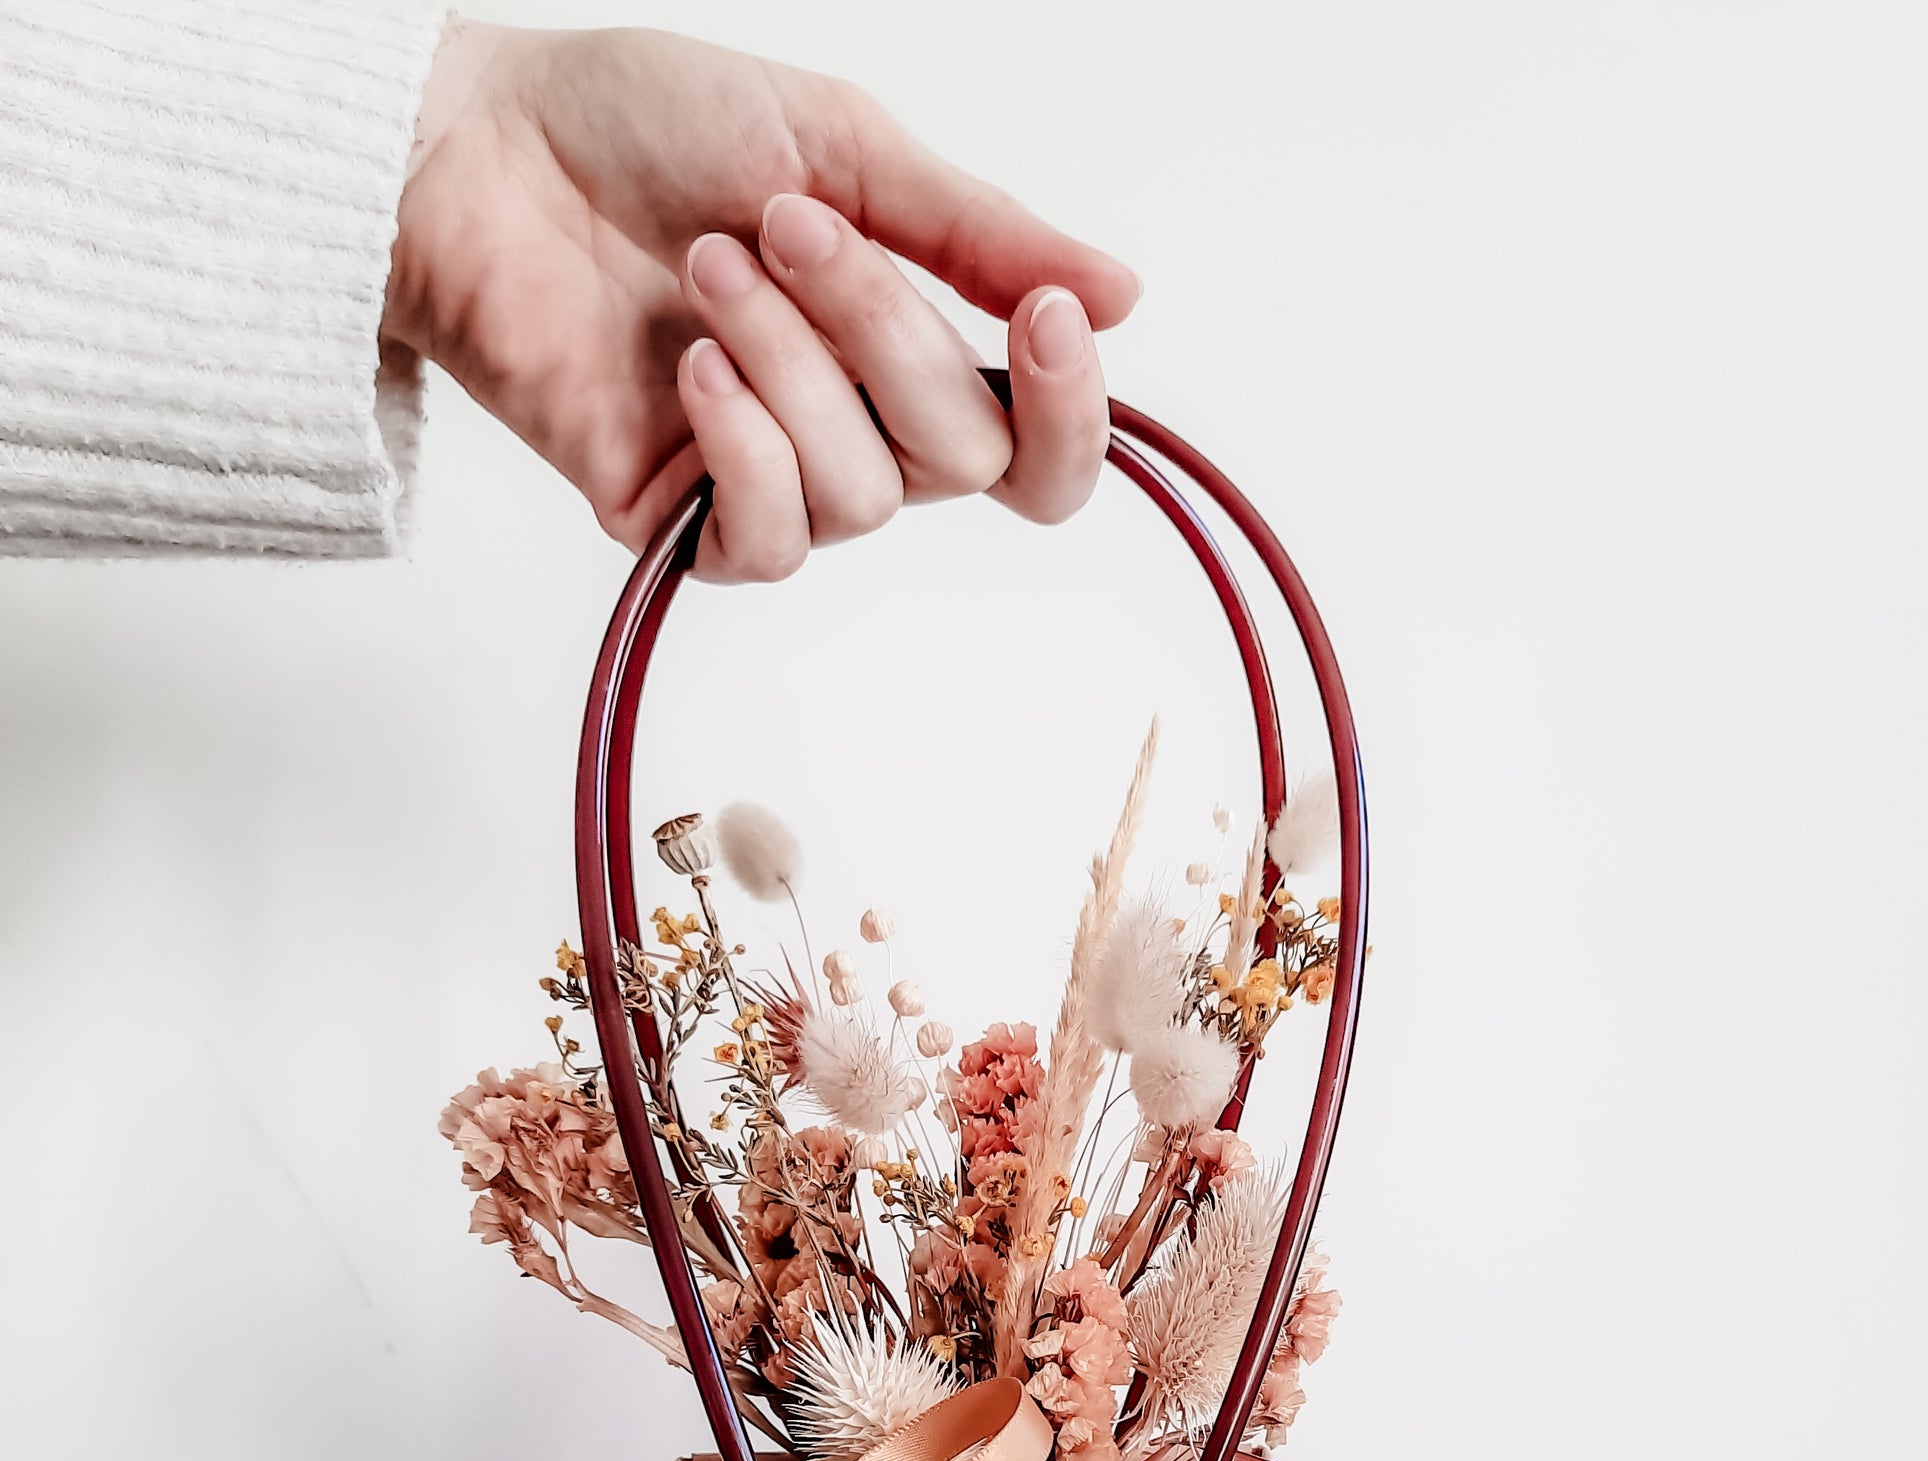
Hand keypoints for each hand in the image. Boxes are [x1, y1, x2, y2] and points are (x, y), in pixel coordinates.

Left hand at [383, 21, 1139, 577]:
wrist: (484, 156)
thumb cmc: (645, 132)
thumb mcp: (840, 146)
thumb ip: (977, 232)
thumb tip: (1122, 293)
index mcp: (909, 348)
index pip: (1041, 453)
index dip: (1071, 411)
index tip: (1046, 317)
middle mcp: (857, 434)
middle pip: (963, 457)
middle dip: (884, 329)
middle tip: (783, 224)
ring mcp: (772, 486)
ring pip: (866, 496)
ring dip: (793, 366)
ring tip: (706, 267)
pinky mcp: (683, 525)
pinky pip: (771, 541)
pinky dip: (743, 445)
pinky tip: (691, 365)